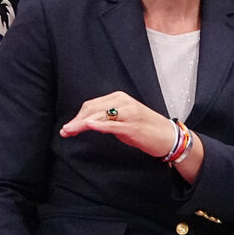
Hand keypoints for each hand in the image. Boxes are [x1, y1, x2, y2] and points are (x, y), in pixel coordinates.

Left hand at [60, 90, 180, 158]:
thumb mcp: (124, 119)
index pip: (92, 105)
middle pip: (92, 108)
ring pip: (99, 116)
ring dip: (81, 124)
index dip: (78, 116)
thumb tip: (88, 123)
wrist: (168, 136)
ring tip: (69, 132)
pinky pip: (111, 125)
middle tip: (65, 131)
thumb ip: (107, 118)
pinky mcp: (132, 126)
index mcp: (119, 98)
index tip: (68, 127)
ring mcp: (128, 113)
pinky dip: (98, 125)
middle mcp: (123, 102)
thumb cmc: (146, 129)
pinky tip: (87, 126)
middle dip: (76, 120)